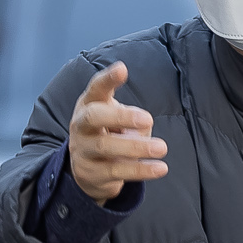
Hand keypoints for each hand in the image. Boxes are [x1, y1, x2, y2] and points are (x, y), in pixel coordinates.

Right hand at [65, 62, 166, 204]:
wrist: (88, 170)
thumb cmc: (109, 133)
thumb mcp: (117, 117)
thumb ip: (131, 115)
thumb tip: (144, 124)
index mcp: (89, 104)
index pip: (96, 88)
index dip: (108, 79)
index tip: (122, 69)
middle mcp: (80, 125)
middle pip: (93, 116)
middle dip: (121, 116)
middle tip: (148, 119)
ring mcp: (83, 150)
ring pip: (105, 147)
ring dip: (136, 147)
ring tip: (162, 148)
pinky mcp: (91, 173)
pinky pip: (116, 171)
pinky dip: (140, 170)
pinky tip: (160, 168)